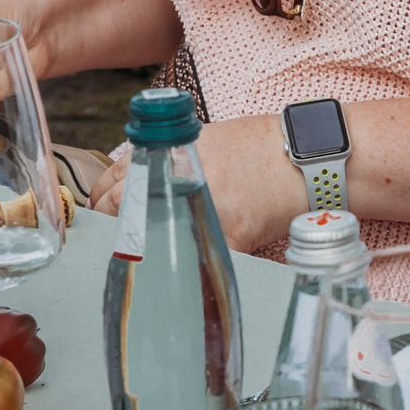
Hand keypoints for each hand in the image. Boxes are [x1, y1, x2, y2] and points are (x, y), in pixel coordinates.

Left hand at [88, 111, 306, 252]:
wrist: (308, 157)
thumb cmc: (263, 146)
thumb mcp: (209, 138)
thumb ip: (172, 157)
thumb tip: (140, 181)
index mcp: (174, 152)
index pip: (116, 179)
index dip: (102, 199)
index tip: (101, 210)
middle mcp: (180, 178)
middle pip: (123, 208)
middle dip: (113, 225)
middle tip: (114, 238)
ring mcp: (200, 208)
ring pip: (149, 237)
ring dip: (139, 249)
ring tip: (141, 255)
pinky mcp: (226, 235)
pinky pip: (192, 259)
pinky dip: (182, 267)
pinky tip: (175, 271)